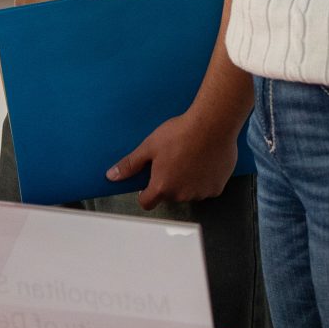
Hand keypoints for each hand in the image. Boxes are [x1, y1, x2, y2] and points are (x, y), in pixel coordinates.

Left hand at [109, 110, 243, 209]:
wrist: (212, 124)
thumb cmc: (180, 133)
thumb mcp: (149, 146)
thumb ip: (131, 164)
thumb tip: (112, 176)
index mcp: (162, 187)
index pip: (147, 203)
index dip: (146, 193)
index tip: (150, 181)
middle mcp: (181, 195)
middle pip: (169, 196)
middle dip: (169, 183)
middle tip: (172, 161)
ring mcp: (200, 193)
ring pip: (189, 193)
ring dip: (187, 182)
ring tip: (190, 159)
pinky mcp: (217, 188)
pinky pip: (206, 189)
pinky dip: (204, 180)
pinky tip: (204, 161)